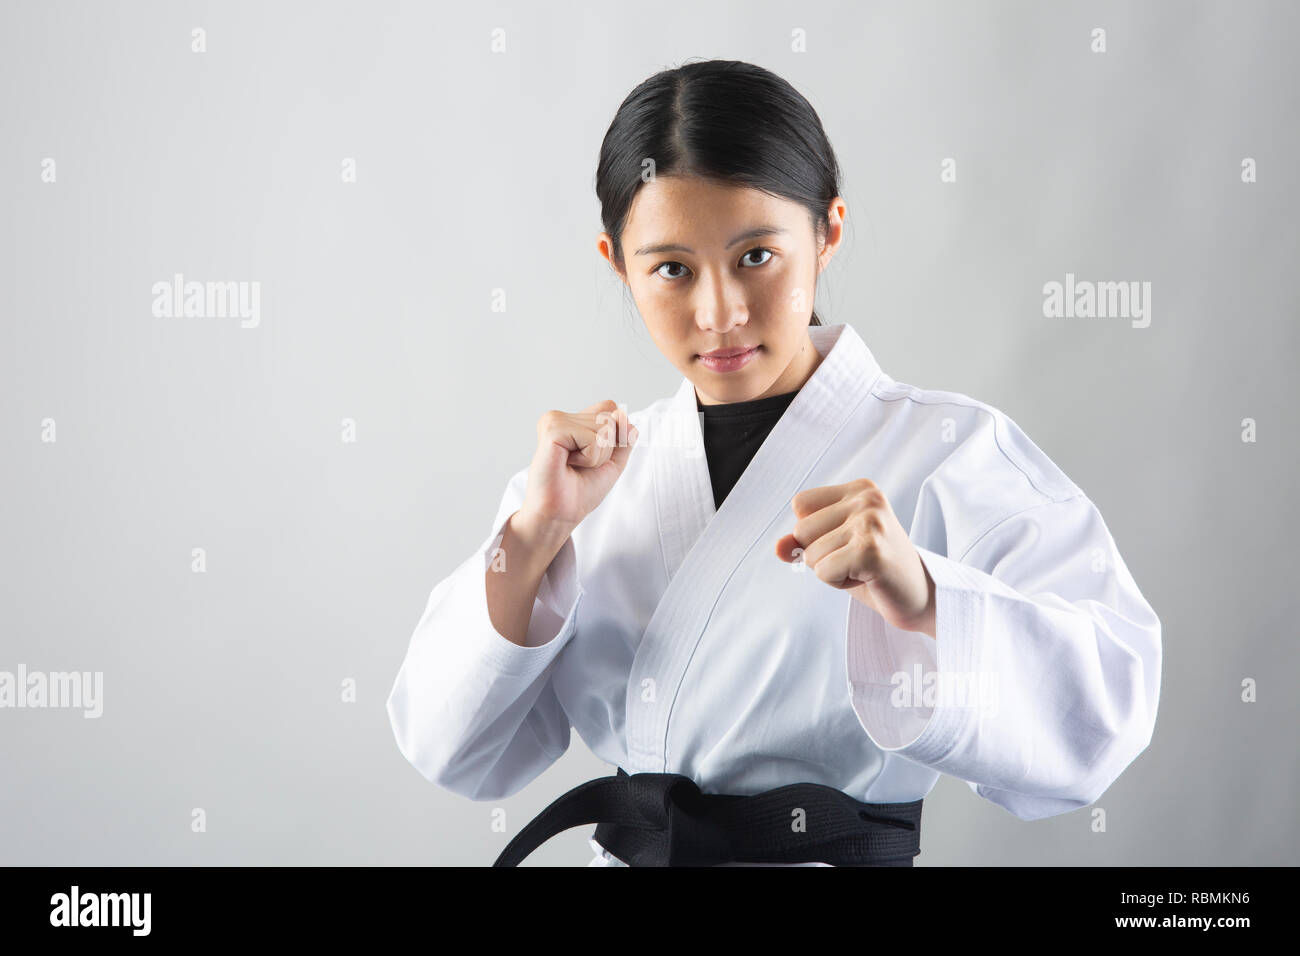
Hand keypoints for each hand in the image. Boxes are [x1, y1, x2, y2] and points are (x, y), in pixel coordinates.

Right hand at [518, 399, 637, 534]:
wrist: (561, 513)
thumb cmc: (581, 491)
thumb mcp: (614, 460)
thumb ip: (624, 436)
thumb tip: (622, 413)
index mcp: (572, 420)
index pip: (611, 408)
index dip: (614, 436)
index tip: (591, 457)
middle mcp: (561, 417)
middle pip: (611, 418)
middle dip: (606, 450)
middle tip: (581, 466)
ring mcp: (555, 420)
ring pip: (605, 428)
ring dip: (597, 456)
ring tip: (574, 466)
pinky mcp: (552, 429)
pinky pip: (594, 439)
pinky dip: (590, 458)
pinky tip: (568, 464)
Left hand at [775, 478, 935, 637]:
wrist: (921, 596)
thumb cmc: (876, 569)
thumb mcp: (835, 547)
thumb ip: (803, 542)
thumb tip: (778, 547)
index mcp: (860, 488)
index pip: (800, 505)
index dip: (814, 533)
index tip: (848, 542)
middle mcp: (867, 499)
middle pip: (801, 529)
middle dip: (821, 555)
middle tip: (858, 560)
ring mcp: (871, 523)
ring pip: (811, 555)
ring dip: (832, 571)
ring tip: (864, 569)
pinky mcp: (871, 551)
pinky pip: (823, 572)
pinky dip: (838, 583)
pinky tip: (867, 578)